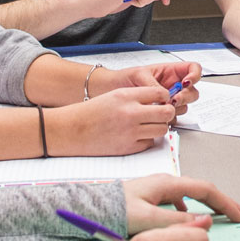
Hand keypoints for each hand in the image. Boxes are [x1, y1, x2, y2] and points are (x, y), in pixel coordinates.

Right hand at [50, 86, 176, 155]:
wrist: (73, 130)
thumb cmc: (91, 112)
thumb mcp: (114, 96)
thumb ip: (137, 97)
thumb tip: (160, 101)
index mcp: (126, 96)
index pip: (160, 93)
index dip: (164, 98)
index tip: (163, 101)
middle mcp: (131, 113)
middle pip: (166, 112)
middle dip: (167, 113)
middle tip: (163, 114)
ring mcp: (131, 132)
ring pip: (162, 129)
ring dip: (159, 127)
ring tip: (149, 125)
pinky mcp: (129, 147)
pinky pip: (150, 142)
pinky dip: (147, 139)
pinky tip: (137, 135)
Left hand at [122, 62, 201, 113]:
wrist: (110, 90)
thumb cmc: (124, 78)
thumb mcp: (139, 75)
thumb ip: (154, 85)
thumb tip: (165, 96)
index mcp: (170, 72)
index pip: (192, 69)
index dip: (195, 75)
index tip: (187, 82)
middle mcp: (173, 86)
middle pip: (192, 91)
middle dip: (186, 96)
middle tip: (174, 100)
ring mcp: (169, 100)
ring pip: (184, 106)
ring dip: (176, 108)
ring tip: (161, 107)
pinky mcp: (163, 112)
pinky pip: (173, 117)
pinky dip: (168, 117)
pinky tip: (157, 114)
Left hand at [124, 173, 239, 228]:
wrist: (89, 207)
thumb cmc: (113, 210)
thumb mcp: (147, 219)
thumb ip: (176, 221)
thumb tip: (204, 223)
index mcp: (166, 184)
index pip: (205, 189)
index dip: (225, 203)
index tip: (239, 215)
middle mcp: (164, 184)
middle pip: (202, 190)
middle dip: (222, 202)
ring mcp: (157, 190)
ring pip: (191, 196)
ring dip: (208, 206)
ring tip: (220, 217)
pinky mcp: (150, 198)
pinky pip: (179, 202)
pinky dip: (192, 210)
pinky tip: (189, 220)